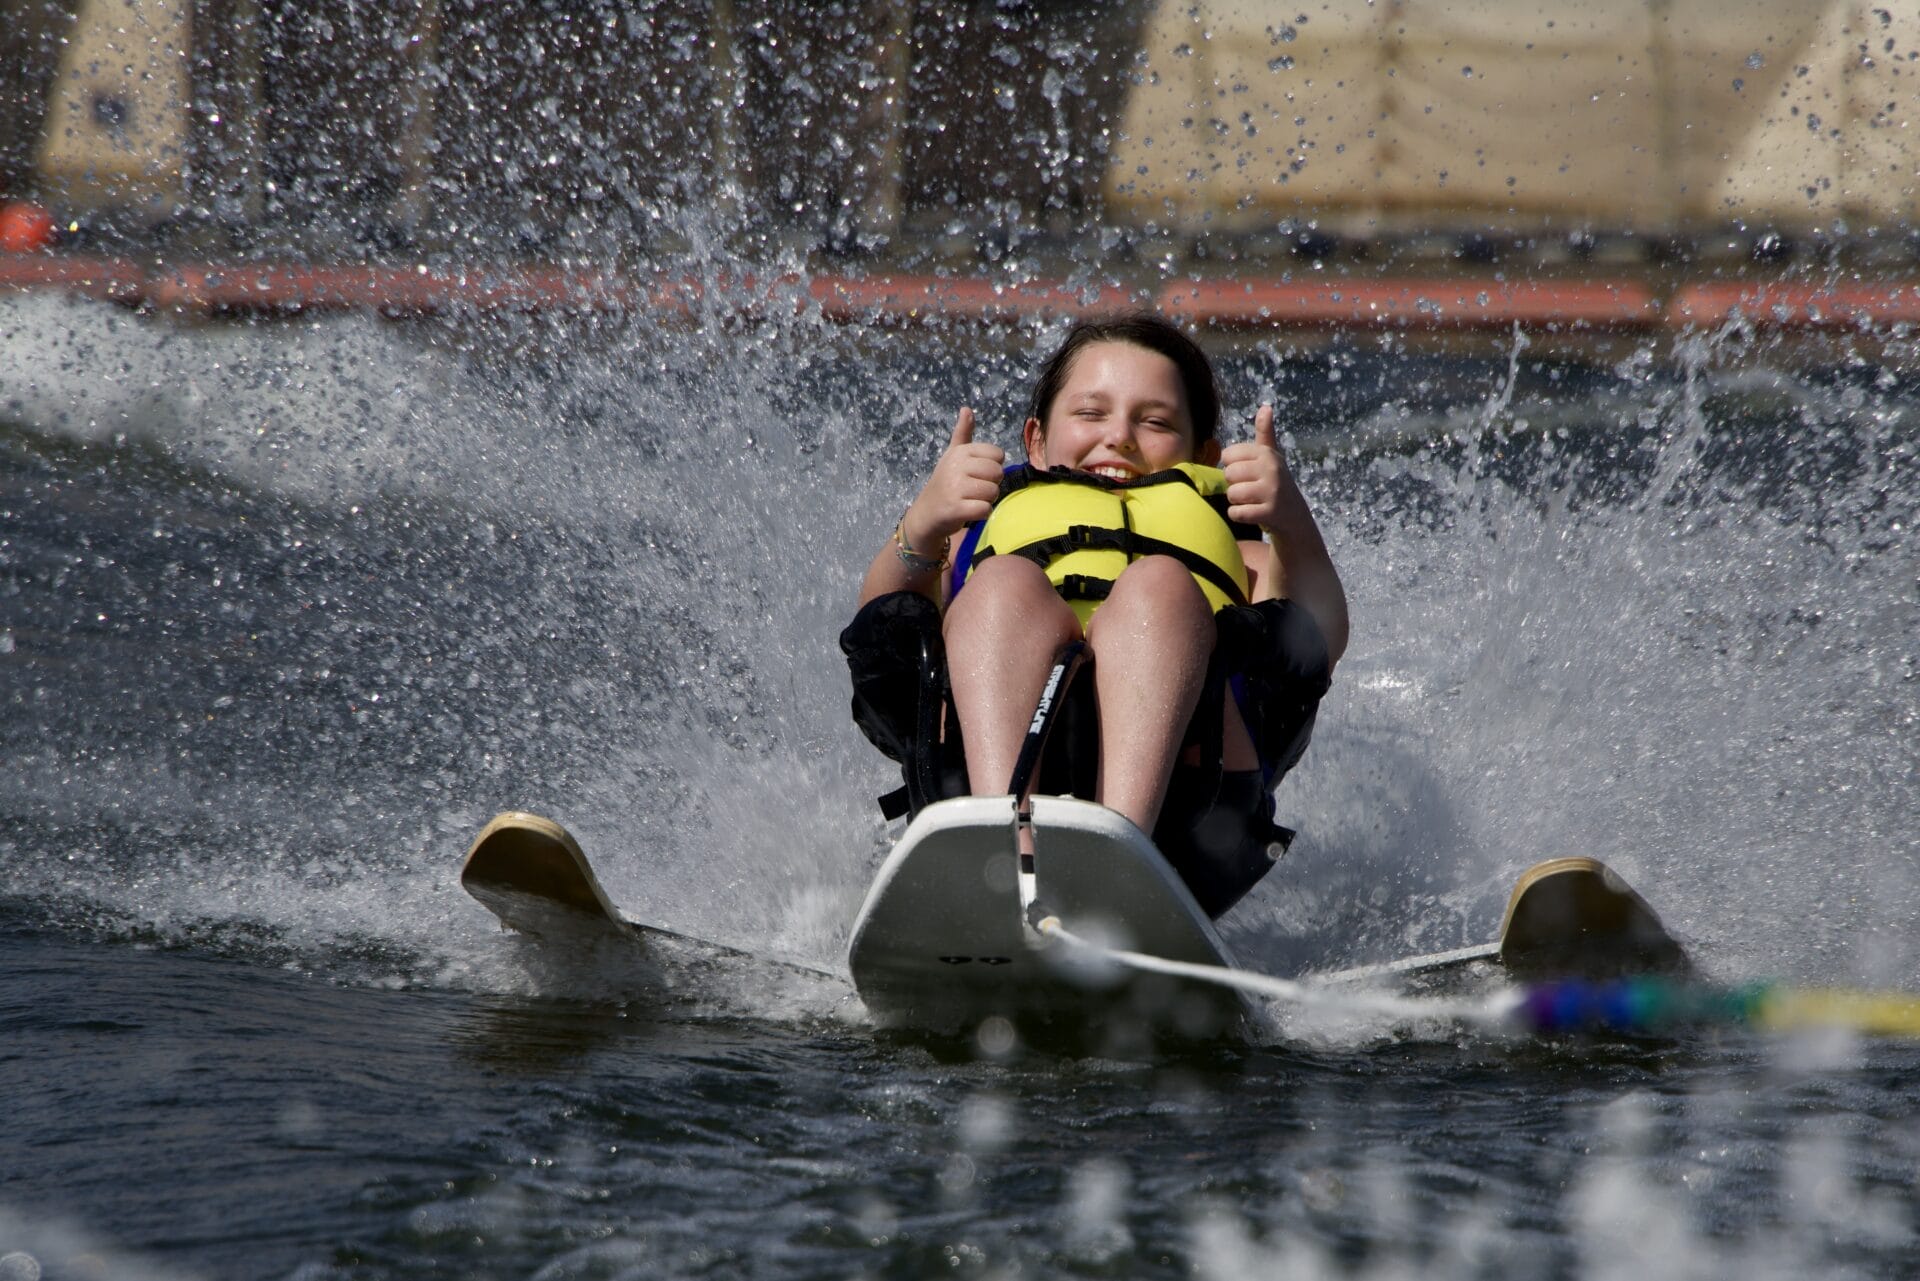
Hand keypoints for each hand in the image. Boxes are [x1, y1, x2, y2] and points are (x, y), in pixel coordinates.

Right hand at [901, 407, 1003, 548]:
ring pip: (993, 492)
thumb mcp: (952, 456)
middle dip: (992, 484)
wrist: (926, 514)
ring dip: (987, 500)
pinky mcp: (955, 508)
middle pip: (998, 473)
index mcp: (959, 452)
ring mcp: (955, 487)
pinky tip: (970, 512)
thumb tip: (966, 409)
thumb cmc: (945, 483)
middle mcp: (956, 466)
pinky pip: (985, 509)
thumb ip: (962, 434)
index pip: (997, 455)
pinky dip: (982, 513)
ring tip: (971, 500)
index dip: (992, 467)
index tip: (976, 474)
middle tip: (974, 490)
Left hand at [1219, 404, 1291, 529]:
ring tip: (1251, 501)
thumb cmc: (1276, 482)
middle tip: (1250, 489)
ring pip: (1232, 494)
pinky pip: (1237, 512)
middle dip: (1234, 485)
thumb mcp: (1271, 456)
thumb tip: (1266, 406)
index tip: (1246, 473)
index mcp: (1266, 453)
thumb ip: (1265, 433)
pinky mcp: (1269, 512)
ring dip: (1236, 501)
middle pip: (1229, 474)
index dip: (1232, 467)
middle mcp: (1271, 469)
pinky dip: (1238, 515)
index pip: (1228, 455)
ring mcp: (1271, 491)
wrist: (1295, 516)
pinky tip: (1251, 513)